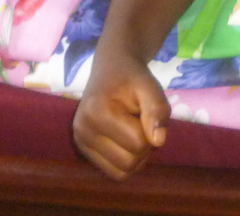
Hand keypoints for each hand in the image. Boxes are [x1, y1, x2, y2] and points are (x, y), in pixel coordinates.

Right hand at [73, 52, 170, 180]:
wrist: (111, 67)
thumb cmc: (133, 76)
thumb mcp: (150, 85)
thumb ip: (158, 109)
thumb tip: (159, 141)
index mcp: (97, 113)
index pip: (138, 144)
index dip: (152, 131)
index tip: (147, 112)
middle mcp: (83, 131)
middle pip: (129, 162)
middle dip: (144, 146)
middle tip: (142, 122)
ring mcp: (80, 143)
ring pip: (121, 173)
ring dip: (136, 155)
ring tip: (133, 130)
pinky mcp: (82, 150)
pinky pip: (112, 172)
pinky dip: (124, 161)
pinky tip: (124, 139)